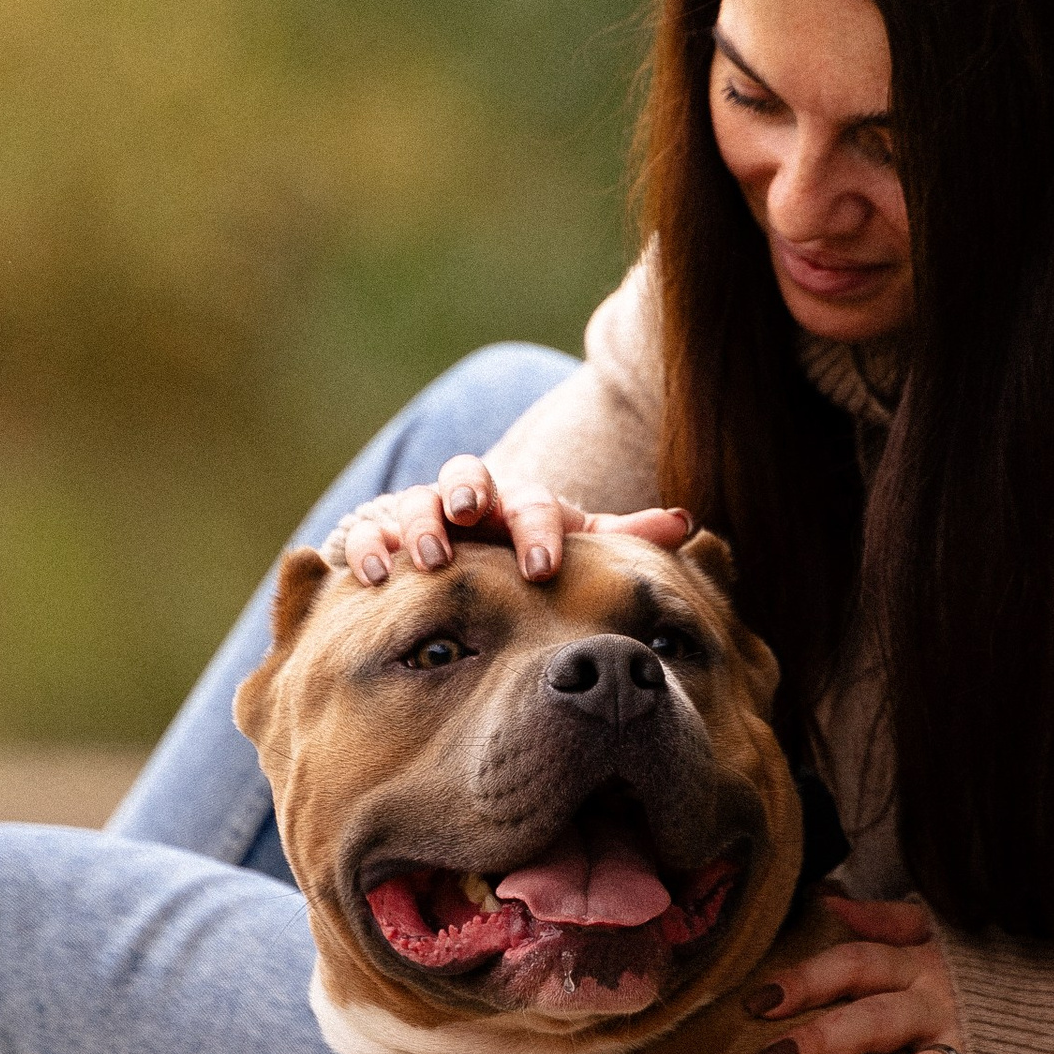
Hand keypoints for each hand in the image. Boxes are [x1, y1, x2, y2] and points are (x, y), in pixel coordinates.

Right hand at [325, 457, 690, 587]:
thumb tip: (687, 522)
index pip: (534, 501)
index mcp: (520, 502)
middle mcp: (471, 501)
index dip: (538, 529)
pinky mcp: (379, 535)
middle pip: (467, 476)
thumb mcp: (574, 546)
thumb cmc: (526, 556)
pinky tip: (373, 577)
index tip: (543, 567)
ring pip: (414, 501)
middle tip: (469, 517)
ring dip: (417, 524)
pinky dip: (369, 549)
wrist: (462, 559)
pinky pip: (366, 533)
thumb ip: (624, 535)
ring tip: (424, 557)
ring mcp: (422, 514)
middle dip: (467, 492)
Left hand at [745, 895, 978, 1053]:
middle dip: (824, 1039)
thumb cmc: (993, 966)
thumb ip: (889, 918)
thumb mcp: (945, 929)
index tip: (758, 1002)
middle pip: (877, 1020)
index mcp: (922, 963)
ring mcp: (974, 1051)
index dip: (807, 980)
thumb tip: (830, 901)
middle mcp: (943, 1005)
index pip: (856, 964)